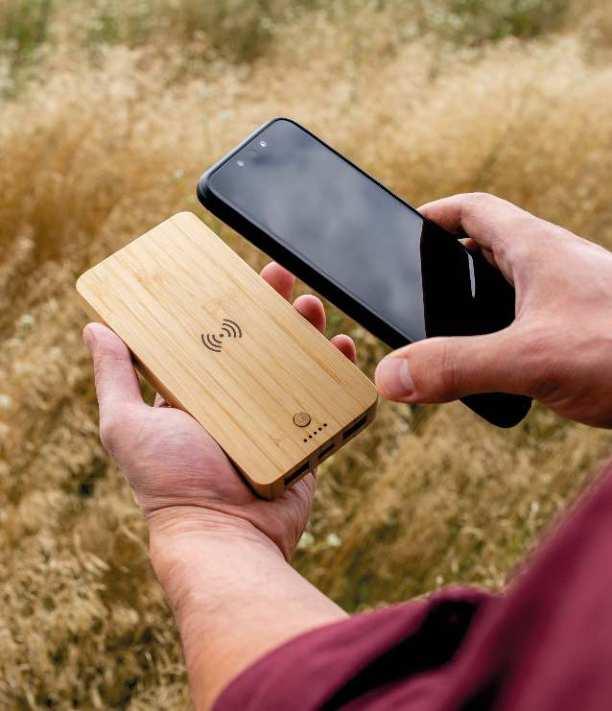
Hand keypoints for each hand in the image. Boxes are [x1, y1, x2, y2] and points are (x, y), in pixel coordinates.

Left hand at [83, 262, 356, 562]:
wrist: (225, 535)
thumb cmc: (170, 484)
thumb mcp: (126, 425)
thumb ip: (114, 378)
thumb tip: (96, 327)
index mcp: (195, 396)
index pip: (212, 338)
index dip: (224, 305)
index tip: (234, 275)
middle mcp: (233, 405)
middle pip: (257, 343)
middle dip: (270, 307)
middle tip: (279, 277)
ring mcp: (271, 421)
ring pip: (293, 364)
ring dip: (305, 331)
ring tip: (310, 306)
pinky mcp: (302, 439)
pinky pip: (323, 398)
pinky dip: (335, 371)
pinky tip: (341, 347)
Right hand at [375, 192, 611, 427]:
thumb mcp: (531, 358)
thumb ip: (456, 365)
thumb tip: (390, 376)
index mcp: (537, 250)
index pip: (475, 210)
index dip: (435, 215)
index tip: (406, 229)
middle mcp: (555, 266)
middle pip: (489, 247)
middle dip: (449, 264)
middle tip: (418, 291)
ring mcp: (573, 297)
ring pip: (512, 286)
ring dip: (477, 301)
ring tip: (449, 333)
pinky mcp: (585, 329)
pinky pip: (532, 318)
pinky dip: (505, 333)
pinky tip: (502, 368)